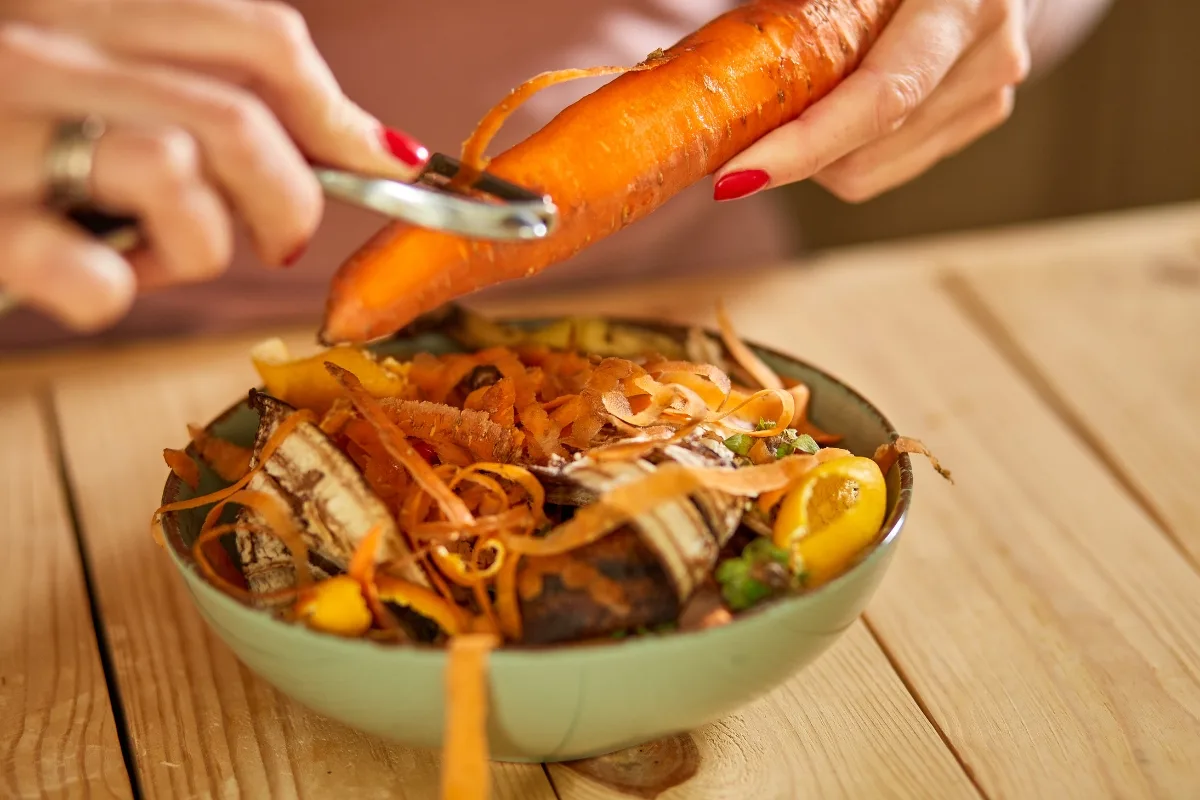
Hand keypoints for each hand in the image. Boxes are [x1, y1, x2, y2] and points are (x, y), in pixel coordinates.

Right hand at [0, 0, 428, 330]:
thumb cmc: (2, 140)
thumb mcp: (85, 80)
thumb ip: (190, 88)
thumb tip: (365, 144)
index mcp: (77, 2)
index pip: (255, 34)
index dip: (337, 111)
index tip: (378, 160)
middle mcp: (35, 43)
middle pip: (238, 114)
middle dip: (289, 199)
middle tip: (275, 240)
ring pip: (178, 175)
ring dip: (196, 247)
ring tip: (152, 257)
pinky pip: (94, 272)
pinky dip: (117, 296)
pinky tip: (88, 284)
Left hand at [713, 0, 1030, 203]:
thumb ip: (802, 9)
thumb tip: (720, 58)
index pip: (878, 98)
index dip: (803, 144)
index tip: (735, 175)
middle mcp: (988, 51)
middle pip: (865, 152)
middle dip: (790, 151)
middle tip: (739, 128)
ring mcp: (990, 90)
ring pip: (869, 170)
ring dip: (815, 152)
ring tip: (799, 97)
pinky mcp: (982, 114)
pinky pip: (886, 165)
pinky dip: (843, 147)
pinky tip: (835, 101)